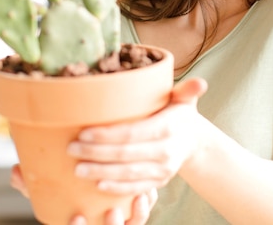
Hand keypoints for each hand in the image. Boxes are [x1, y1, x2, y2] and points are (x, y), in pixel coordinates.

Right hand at [10, 165, 157, 224]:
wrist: (96, 178)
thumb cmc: (69, 191)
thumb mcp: (49, 190)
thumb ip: (32, 184)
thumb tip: (15, 171)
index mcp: (80, 222)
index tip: (77, 217)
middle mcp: (102, 224)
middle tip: (111, 213)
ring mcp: (121, 220)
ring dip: (137, 216)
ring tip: (136, 198)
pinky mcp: (136, 207)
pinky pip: (144, 211)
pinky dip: (146, 203)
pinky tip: (146, 189)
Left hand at [67, 77, 207, 195]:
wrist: (192, 140)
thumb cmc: (178, 114)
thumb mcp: (183, 99)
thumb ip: (186, 90)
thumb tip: (201, 82)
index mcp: (167, 128)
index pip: (131, 133)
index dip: (106, 135)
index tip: (83, 133)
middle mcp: (165, 151)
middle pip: (124, 155)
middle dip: (95, 154)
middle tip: (71, 149)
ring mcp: (162, 170)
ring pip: (127, 174)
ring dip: (100, 172)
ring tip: (77, 169)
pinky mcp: (158, 182)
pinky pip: (134, 188)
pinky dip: (116, 189)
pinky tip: (97, 184)